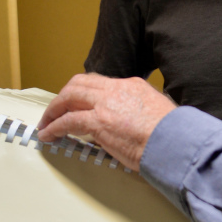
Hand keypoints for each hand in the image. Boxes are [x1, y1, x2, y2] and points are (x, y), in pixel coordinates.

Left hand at [37, 73, 176, 170]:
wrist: (174, 140)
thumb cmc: (171, 132)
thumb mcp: (156, 109)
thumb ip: (137, 110)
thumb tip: (124, 122)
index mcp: (132, 85)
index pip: (99, 82)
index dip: (82, 92)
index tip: (74, 102)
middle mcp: (116, 89)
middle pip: (79, 84)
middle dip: (63, 97)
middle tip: (54, 110)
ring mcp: (106, 104)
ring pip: (69, 97)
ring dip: (54, 111)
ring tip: (46, 123)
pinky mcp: (98, 122)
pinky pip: (67, 121)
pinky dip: (54, 127)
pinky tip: (48, 135)